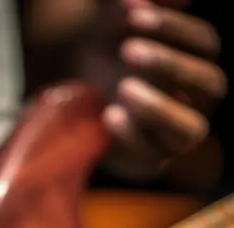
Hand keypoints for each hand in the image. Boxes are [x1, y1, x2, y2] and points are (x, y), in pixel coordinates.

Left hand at [87, 0, 227, 178]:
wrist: (72, 88)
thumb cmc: (104, 46)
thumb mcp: (116, 17)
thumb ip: (138, 3)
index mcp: (199, 58)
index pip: (205, 42)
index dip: (173, 28)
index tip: (134, 15)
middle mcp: (198, 98)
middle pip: (208, 82)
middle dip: (168, 65)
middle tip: (127, 49)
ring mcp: (178, 133)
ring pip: (190, 128)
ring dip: (159, 109)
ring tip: (123, 88)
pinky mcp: (152, 160)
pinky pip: (153, 156)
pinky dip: (132, 136)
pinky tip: (109, 114)